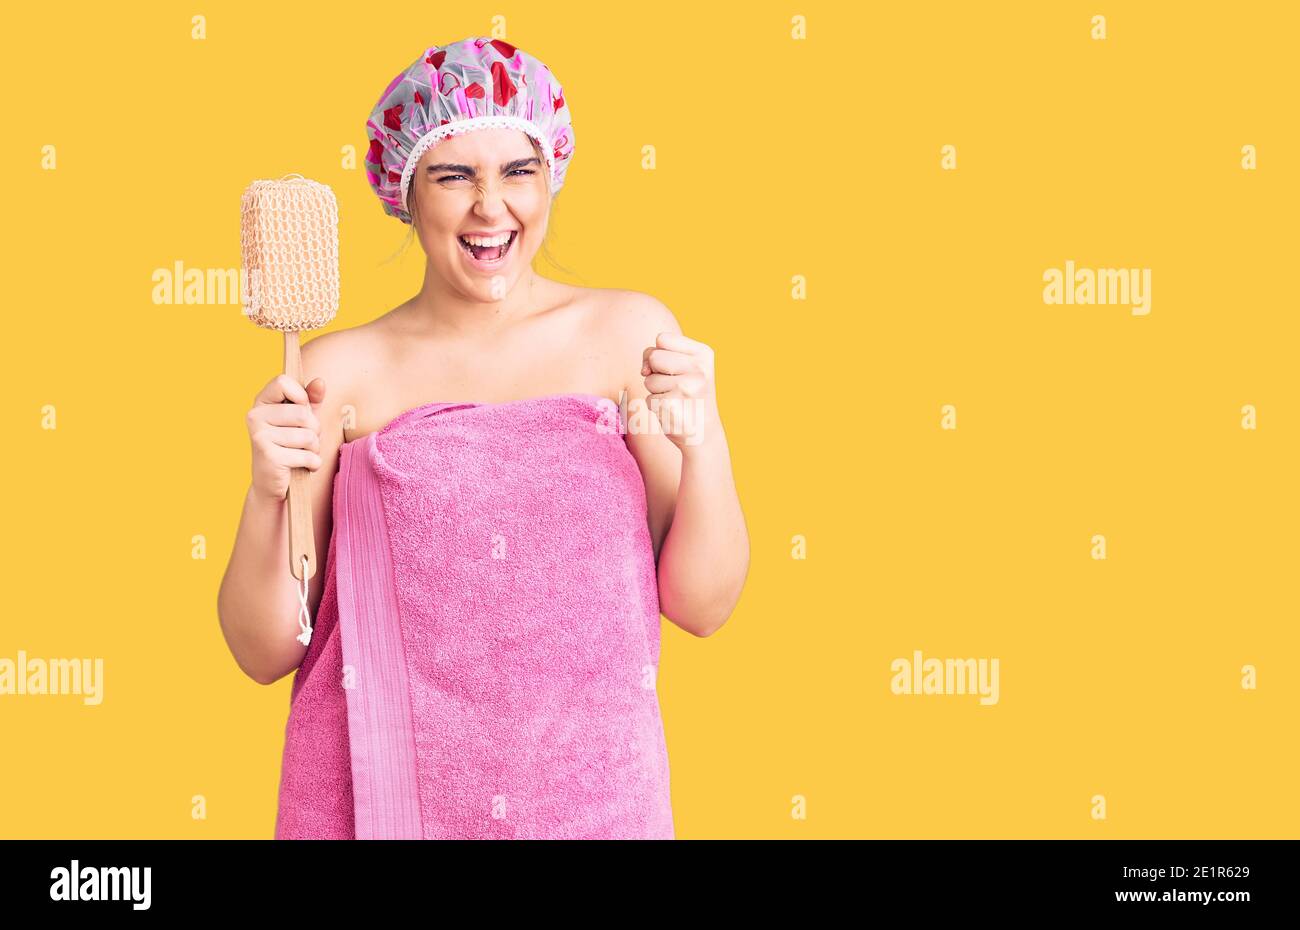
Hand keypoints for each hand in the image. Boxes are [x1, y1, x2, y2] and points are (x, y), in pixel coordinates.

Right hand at [246, 374, 325, 503]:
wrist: (273, 484)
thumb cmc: (291, 447)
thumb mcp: (303, 420)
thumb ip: (312, 400)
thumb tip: (320, 382)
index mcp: (261, 402)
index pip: (282, 381)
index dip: (301, 395)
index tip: (302, 408)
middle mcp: (255, 416)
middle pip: (303, 413)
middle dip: (314, 430)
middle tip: (306, 441)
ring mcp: (259, 436)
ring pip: (308, 435)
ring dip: (314, 448)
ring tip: (303, 454)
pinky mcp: (268, 456)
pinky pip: (307, 455)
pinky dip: (313, 463)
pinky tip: (303, 466)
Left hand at [639, 331, 719, 452]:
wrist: (704, 433)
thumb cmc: (688, 394)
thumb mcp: (682, 366)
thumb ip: (657, 355)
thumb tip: (644, 370)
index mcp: (704, 354)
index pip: (662, 338)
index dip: (660, 354)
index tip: (675, 369)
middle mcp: (699, 369)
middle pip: (654, 357)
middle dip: (657, 372)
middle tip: (676, 387)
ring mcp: (686, 388)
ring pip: (648, 380)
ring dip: (656, 391)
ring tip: (676, 400)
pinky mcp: (671, 406)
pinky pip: (648, 399)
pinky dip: (656, 407)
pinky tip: (673, 412)